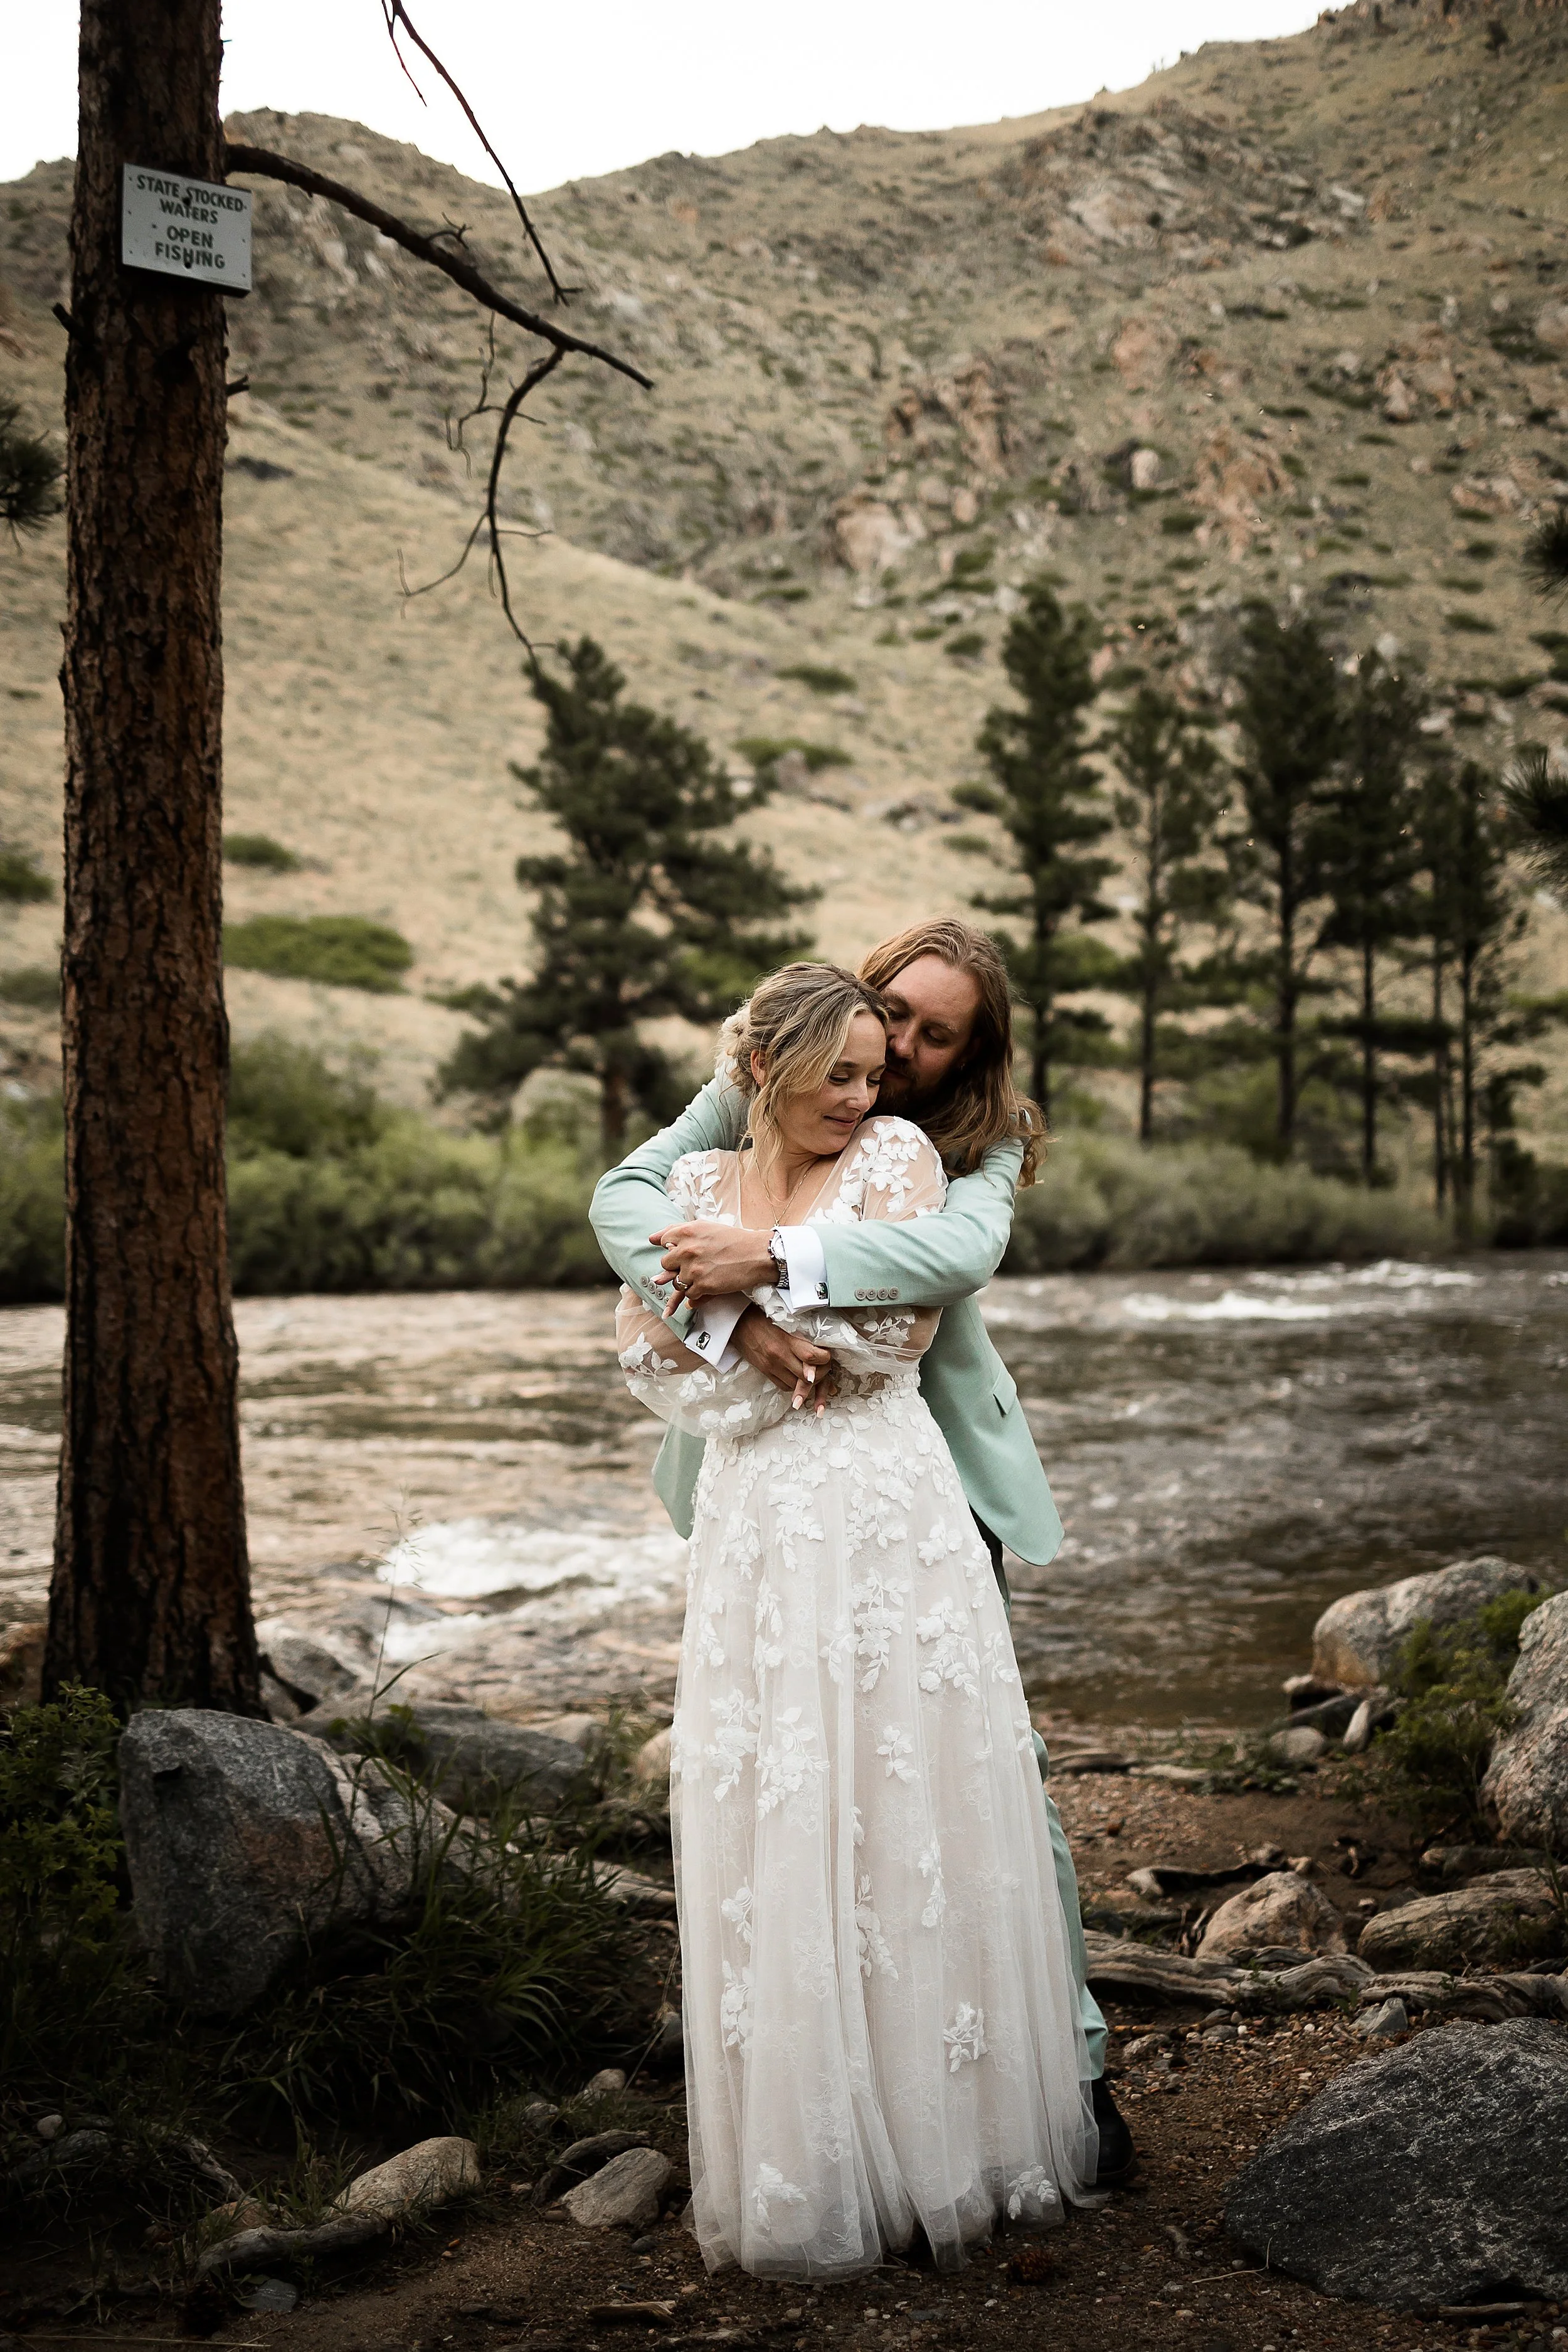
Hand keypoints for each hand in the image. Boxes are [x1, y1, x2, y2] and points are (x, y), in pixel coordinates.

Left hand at [651, 1220, 775, 1310]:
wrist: (757, 1254)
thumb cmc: (733, 1240)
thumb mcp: (705, 1227)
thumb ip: (677, 1231)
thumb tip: (651, 1239)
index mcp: (687, 1231)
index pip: (664, 1240)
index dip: (674, 1247)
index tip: (685, 1250)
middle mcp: (687, 1249)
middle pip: (666, 1264)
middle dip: (678, 1266)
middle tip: (698, 1263)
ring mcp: (693, 1269)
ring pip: (676, 1281)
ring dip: (688, 1281)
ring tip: (706, 1273)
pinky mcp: (702, 1285)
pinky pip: (689, 1295)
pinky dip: (697, 1292)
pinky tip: (710, 1283)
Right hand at [734, 1305, 834, 1410]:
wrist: (738, 1322)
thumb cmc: (764, 1317)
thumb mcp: (786, 1321)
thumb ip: (802, 1334)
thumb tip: (822, 1346)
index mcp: (786, 1341)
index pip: (812, 1356)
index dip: (825, 1359)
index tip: (827, 1355)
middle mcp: (779, 1356)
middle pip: (807, 1376)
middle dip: (820, 1374)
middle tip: (824, 1367)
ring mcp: (771, 1366)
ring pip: (796, 1385)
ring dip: (808, 1382)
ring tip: (813, 1373)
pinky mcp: (765, 1372)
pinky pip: (784, 1386)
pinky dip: (794, 1385)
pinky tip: (798, 1377)